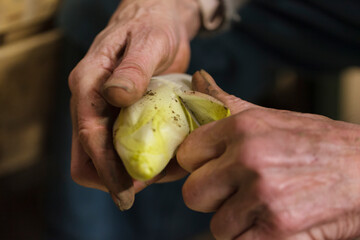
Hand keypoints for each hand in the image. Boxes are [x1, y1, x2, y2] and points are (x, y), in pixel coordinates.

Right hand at [68, 0, 199, 209]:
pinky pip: (120, 144)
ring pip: (102, 153)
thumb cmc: (152, 25)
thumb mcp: (148, 42)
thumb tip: (115, 96)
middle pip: (87, 152)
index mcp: (88, 82)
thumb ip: (132, 68)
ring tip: (156, 177)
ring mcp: (104, 108)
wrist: (158, 19)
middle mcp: (90, 100)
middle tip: (140, 189)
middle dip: (111, 176)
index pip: (88, 133)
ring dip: (124, 170)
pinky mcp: (119, 113)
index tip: (124, 191)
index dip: (104, 166)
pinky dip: (136, 157)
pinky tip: (159, 160)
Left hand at [177, 70, 359, 238]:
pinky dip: (251, 239)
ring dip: (236, 222)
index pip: (187, 155)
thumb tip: (199, 78)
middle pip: (193, 194)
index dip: (198, 166)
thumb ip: (226, 102)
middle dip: (212, 198)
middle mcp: (250, 158)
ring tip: (262, 208)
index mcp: (242, 128)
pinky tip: (271, 225)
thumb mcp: (270, 117)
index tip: (214, 169)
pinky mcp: (278, 231)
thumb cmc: (318, 144)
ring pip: (217, 225)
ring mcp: (264, 196)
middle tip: (236, 193)